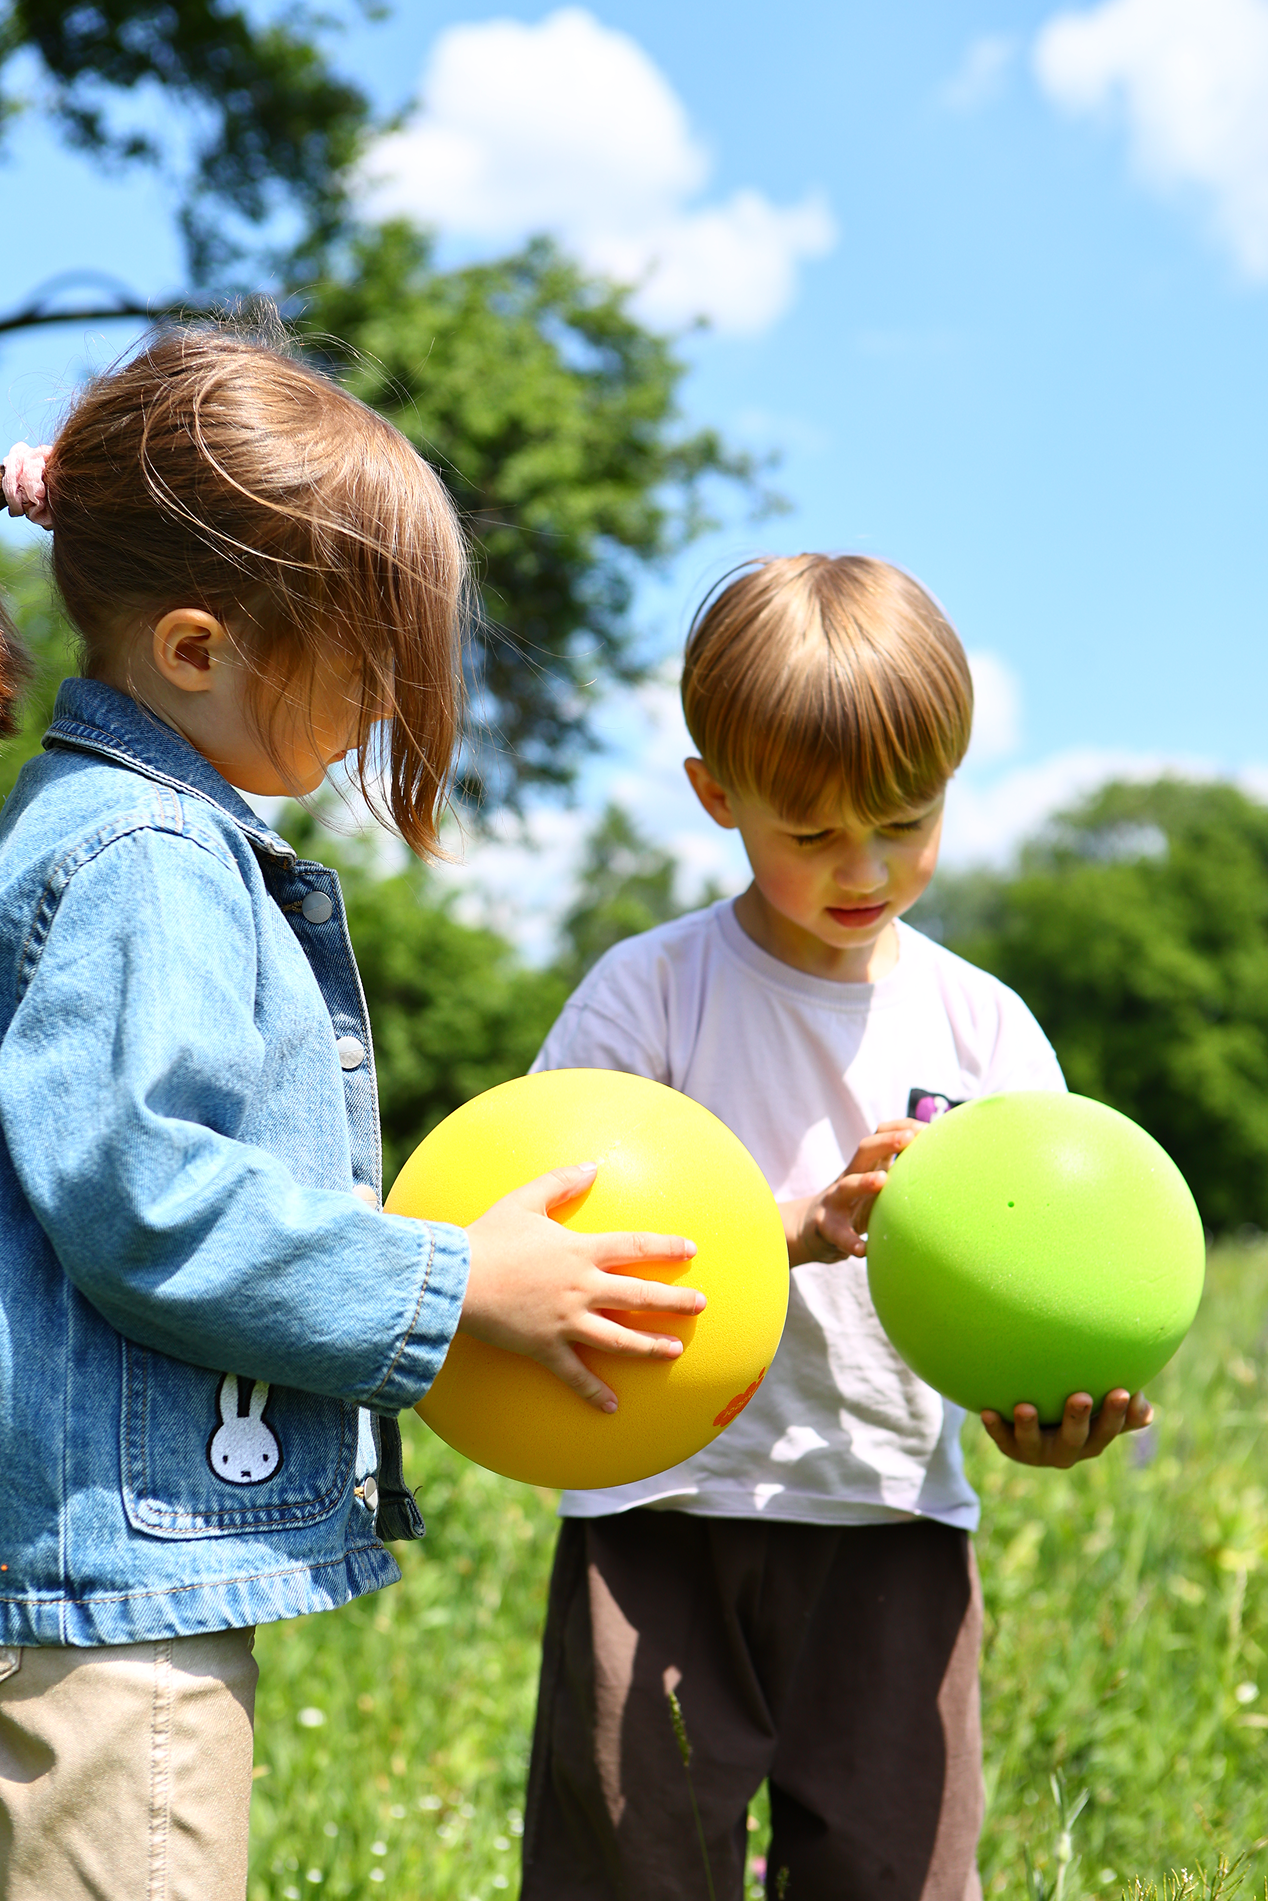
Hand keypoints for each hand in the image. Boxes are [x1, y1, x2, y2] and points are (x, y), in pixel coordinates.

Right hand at [462, 1162, 705, 1412]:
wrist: (454, 1279)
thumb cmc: (487, 1238)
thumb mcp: (523, 1200)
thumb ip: (560, 1182)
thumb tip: (592, 1165)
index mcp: (580, 1251)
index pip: (635, 1247)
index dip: (666, 1247)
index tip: (692, 1250)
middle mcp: (582, 1287)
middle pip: (640, 1297)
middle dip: (675, 1301)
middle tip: (701, 1305)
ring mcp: (567, 1321)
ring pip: (620, 1338)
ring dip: (651, 1346)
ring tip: (675, 1350)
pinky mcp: (546, 1347)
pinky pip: (575, 1375)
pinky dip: (594, 1393)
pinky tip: (612, 1407)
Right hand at [780, 1121, 919, 1265]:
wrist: (812, 1229)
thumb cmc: (855, 1206)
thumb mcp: (874, 1185)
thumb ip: (898, 1173)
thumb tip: (939, 1162)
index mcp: (865, 1166)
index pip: (879, 1134)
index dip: (900, 1127)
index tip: (925, 1128)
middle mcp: (849, 1176)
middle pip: (864, 1150)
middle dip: (886, 1141)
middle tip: (908, 1138)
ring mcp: (835, 1200)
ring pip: (846, 1185)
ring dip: (863, 1181)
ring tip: (882, 1180)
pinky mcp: (826, 1226)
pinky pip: (837, 1232)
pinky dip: (849, 1241)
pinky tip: (862, 1249)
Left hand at [981, 1389, 1153, 1467]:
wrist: (1034, 1424)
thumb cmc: (1075, 1405)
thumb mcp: (1101, 1404)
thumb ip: (1122, 1403)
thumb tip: (1146, 1407)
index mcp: (1094, 1439)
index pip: (1110, 1428)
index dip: (1120, 1415)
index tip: (1124, 1392)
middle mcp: (1068, 1450)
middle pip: (1076, 1439)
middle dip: (1078, 1420)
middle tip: (1082, 1397)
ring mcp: (1038, 1452)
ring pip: (1034, 1445)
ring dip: (1029, 1427)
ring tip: (1025, 1408)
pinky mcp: (1012, 1448)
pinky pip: (1002, 1439)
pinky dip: (995, 1427)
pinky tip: (985, 1411)